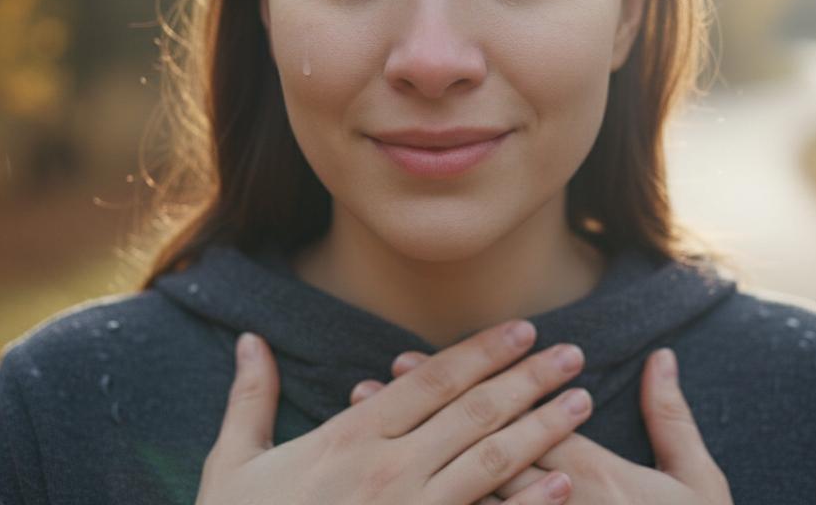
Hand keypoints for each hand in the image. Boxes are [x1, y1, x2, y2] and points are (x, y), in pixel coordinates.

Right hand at [196, 319, 591, 503]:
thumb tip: (250, 339)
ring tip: (581, 403)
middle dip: (529, 379)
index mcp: (347, 438)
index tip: (522, 330)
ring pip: (489, 461)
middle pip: (473, 412)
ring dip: (542, 429)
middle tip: (574, 353)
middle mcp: (386, 470)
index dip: (480, 352)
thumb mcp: (234, 465)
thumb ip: (251, 397)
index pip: (429, 381)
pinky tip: (563, 485)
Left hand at [350, 347, 733, 503]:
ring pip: (468, 493)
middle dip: (426, 413)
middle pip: (480, 449)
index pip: (518, 419)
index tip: (416, 359)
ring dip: (415, 459)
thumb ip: (673, 421)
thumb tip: (663, 359)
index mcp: (596, 478)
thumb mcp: (696, 484)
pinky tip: (404, 493)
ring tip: (367, 426)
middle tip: (376, 379)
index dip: (468, 385)